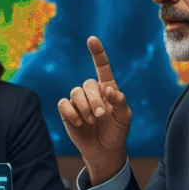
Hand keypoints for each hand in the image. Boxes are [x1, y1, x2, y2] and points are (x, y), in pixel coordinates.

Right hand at [57, 37, 131, 184]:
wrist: (104, 150)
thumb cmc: (117, 132)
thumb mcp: (125, 118)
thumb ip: (120, 102)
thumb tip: (109, 90)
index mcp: (108, 88)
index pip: (102, 67)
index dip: (97, 53)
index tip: (91, 39)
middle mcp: (92, 92)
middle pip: (88, 84)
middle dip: (94, 100)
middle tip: (100, 115)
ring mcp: (78, 101)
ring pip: (75, 92)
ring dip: (84, 107)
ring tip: (91, 120)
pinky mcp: (67, 111)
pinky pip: (63, 104)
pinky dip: (72, 113)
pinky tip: (79, 122)